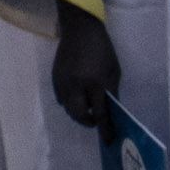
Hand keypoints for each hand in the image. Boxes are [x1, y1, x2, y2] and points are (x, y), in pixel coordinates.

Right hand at [51, 8, 120, 131]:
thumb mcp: (114, 71)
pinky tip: (77, 95)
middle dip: (88, 122)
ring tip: (87, 106)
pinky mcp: (54, 77)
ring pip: (68, 108)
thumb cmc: (102, 49)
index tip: (109, 141)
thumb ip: (111, 93)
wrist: (80, 28)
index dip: (105, 129)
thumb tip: (111, 113)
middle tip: (96, 120)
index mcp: (96, 82)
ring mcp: (63, 80)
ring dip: (78, 112)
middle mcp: (77, 84)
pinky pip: (61, 98)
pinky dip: (69, 102)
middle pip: (78, 114)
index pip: (101, 113)